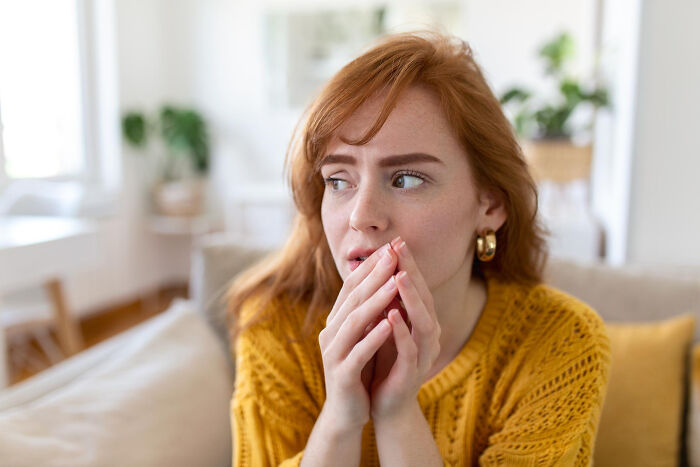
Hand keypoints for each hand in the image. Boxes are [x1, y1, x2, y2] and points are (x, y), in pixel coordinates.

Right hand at [318, 243, 398, 430]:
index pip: (351, 287)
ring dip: (375, 300)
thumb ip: (366, 311)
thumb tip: (383, 278)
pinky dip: (374, 336)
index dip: (370, 266)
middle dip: (374, 275)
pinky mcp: (341, 374)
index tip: (390, 247)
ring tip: (395, 282)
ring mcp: (333, 353)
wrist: (347, 412)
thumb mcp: (362, 336)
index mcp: (335, 321)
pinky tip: (390, 323)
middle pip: (352, 298)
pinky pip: (358, 351)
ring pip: (354, 321)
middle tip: (393, 254)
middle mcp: (330, 332)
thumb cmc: (359, 369)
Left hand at [369, 238, 441, 420]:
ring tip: (399, 277)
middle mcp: (427, 334)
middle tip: (400, 248)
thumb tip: (377, 268)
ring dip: (411, 298)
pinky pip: (410, 350)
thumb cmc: (385, 360)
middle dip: (412, 272)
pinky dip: (401, 331)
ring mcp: (423, 354)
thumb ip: (386, 301)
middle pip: (424, 298)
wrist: (385, 403)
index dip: (408, 264)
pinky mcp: (412, 373)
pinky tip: (391, 315)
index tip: (396, 241)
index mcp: (420, 321)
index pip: (417, 287)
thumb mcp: (384, 326)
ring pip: (423, 322)